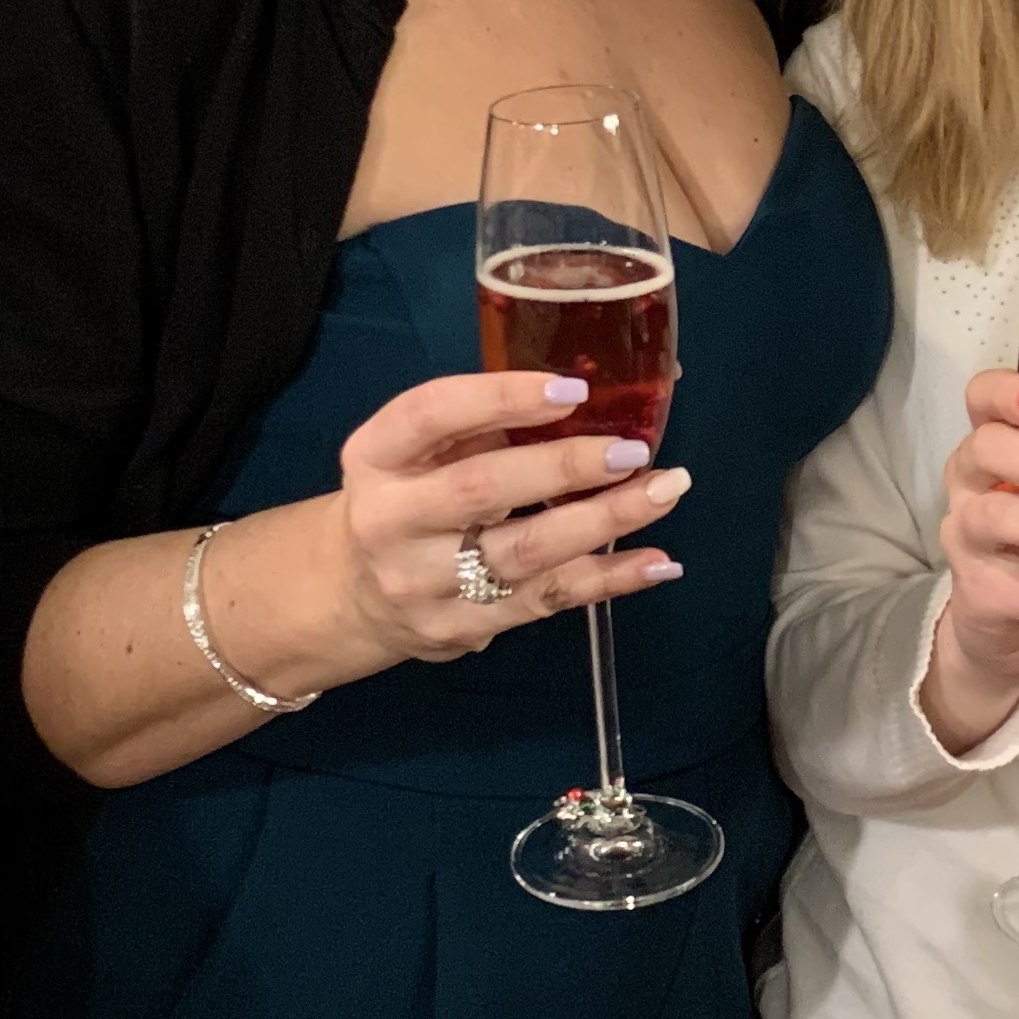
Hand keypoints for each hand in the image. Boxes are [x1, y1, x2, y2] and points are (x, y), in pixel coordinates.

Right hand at [326, 370, 689, 664]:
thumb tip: (599, 395)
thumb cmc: (409, 496)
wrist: (354, 594)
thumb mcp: (419, 451)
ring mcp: (423, 582)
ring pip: (524, 551)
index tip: (572, 389)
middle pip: (481, 488)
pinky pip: (547, 600)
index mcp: (374, 456)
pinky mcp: (459, 629)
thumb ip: (484, 422)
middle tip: (632, 450)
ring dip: (603, 520)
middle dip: (564, 466)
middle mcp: (389, 520)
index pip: (431, 414)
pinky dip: (609, 579)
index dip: (500, 396)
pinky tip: (657, 560)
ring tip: (663, 491)